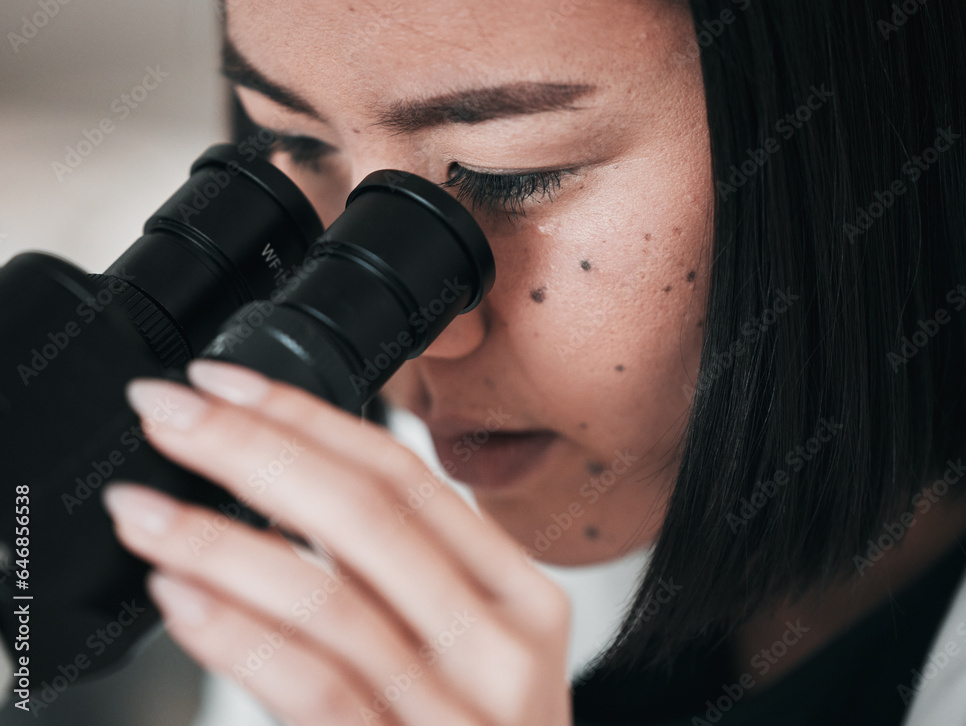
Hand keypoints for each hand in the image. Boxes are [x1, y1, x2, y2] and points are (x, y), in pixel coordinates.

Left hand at [102, 359, 572, 725]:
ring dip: (220, 542)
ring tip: (147, 511)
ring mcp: (458, 711)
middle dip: (252, 451)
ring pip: (329, 596)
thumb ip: (401, 580)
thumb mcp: (473, 651)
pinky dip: (237, 635)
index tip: (226, 384)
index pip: (407, 478)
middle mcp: (502, 646)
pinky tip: (182, 599)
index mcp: (519, 596)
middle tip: (170, 415)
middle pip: (367, 516)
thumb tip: (283, 487)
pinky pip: (313, 686)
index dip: (308, 418)